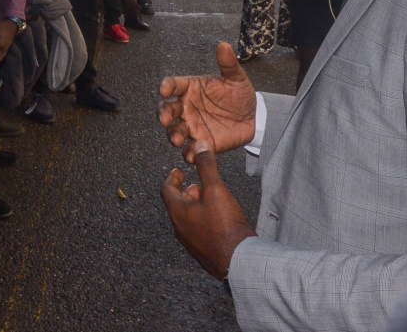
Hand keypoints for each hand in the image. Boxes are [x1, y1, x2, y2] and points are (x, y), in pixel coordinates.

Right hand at [158, 42, 256, 161]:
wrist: (254, 118)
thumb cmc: (240, 95)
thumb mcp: (236, 79)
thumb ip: (228, 64)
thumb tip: (224, 45)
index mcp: (190, 88)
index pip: (173, 85)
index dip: (166, 86)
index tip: (164, 90)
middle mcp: (186, 107)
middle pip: (167, 109)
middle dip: (163, 114)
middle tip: (165, 119)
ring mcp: (192, 126)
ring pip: (174, 131)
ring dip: (172, 135)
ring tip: (176, 140)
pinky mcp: (202, 142)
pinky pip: (190, 149)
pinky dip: (188, 153)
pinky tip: (191, 155)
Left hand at [161, 140, 256, 279]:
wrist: (240, 261)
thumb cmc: (225, 226)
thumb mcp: (216, 190)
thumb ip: (206, 166)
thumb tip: (199, 144)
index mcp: (177, 213)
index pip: (166, 190)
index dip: (172, 178)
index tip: (178, 171)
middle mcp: (180, 229)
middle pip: (177, 205)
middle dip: (186, 192)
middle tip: (197, 184)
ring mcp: (191, 243)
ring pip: (188, 219)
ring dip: (195, 206)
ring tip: (210, 199)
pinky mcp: (203, 252)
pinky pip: (198, 231)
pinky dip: (203, 219)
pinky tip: (219, 219)